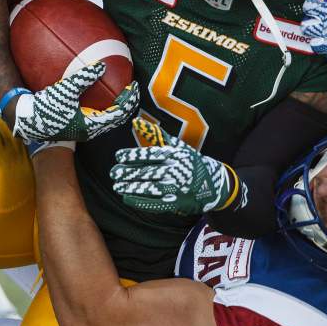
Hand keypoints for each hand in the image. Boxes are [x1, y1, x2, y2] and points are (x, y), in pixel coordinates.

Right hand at [13, 62, 138, 143]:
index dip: (129, 100)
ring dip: (117, 107)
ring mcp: (85, 130)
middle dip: (127, 104)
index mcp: (91, 125)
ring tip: (120, 91)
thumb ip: (83, 78)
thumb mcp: (65, 90)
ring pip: (109, 120)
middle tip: (131, 88)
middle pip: (117, 119)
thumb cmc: (45, 107)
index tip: (133, 86)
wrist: (27, 121)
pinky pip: (99, 118)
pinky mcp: (78, 127)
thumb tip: (101, 65)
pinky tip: (100, 94)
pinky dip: (106, 107)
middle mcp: (91, 131)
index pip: (119, 113)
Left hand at [109, 118, 239, 215]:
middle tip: (114, 172)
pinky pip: (156, 203)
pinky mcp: (176, 202)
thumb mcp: (177, 146)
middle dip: (129, 173)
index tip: (118, 156)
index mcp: (175, 155)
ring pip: (150, 188)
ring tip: (117, 186)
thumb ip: (155, 135)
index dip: (133, 156)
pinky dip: (140, 201)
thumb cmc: (189, 161)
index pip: (151, 154)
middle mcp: (176, 170)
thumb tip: (135, 122)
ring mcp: (177, 188)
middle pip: (148, 172)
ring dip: (132, 188)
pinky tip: (127, 198)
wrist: (212, 184)